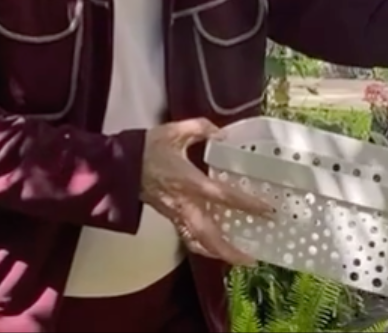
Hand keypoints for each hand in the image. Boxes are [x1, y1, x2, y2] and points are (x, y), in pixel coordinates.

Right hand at [140, 117, 272, 265]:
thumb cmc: (149, 148)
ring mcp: (176, 214)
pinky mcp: (170, 218)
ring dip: (219, 254)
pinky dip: (204, 247)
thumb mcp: (176, 130)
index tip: (267, 211)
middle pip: (210, 235)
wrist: (120, 166)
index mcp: (190, 181)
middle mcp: (185, 204)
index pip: (224, 197)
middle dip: (231, 250)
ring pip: (199, 242)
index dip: (247, 204)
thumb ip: (201, 128)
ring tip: (239, 259)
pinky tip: (216, 248)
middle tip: (253, 258)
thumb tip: (222, 134)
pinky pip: (188, 238)